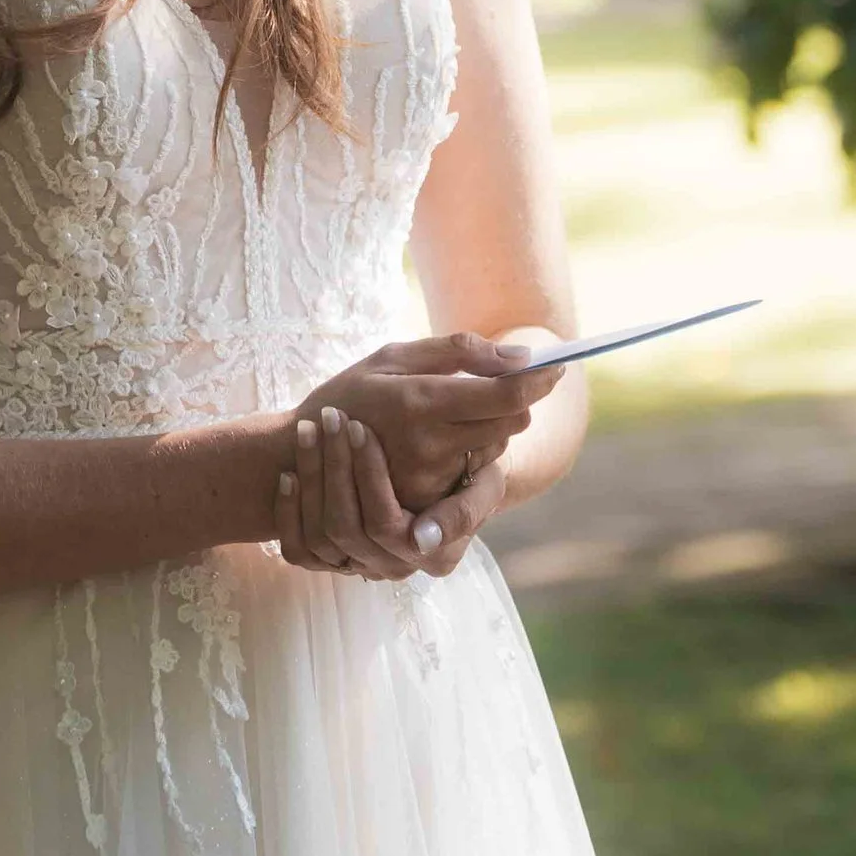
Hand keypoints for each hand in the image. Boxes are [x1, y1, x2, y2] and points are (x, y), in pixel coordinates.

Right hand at [272, 327, 557, 581]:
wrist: (299, 454)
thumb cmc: (351, 393)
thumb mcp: (393, 356)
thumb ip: (458, 351)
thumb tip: (520, 357)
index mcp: (421, 401)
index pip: (507, 394)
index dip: (540, 379)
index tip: (556, 366)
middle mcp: (430, 446)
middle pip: (511, 423)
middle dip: (511, 402)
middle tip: (490, 387)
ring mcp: (430, 481)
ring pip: (495, 449)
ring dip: (488, 429)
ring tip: (449, 418)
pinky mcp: (427, 504)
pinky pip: (472, 476)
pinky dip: (468, 456)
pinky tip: (438, 446)